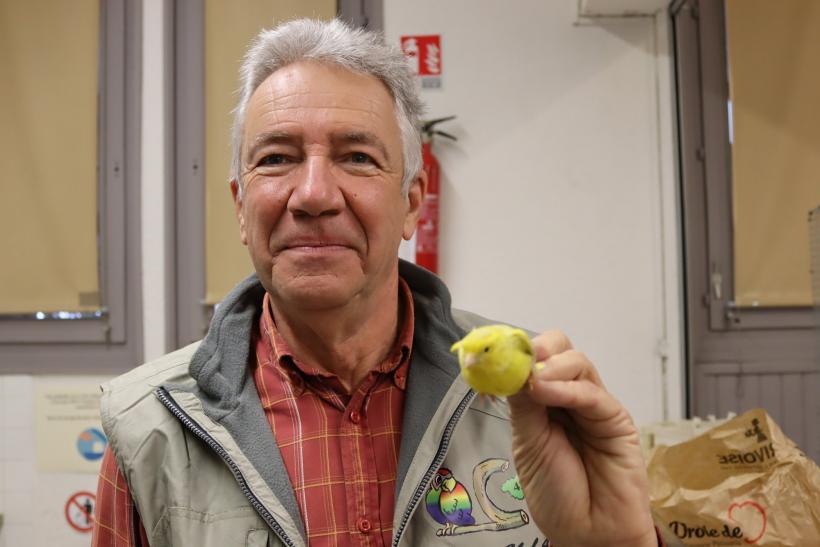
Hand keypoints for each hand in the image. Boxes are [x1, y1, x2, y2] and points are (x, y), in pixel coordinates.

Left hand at [507, 330, 655, 546]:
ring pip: (577, 363)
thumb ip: (522, 406)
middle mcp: (570, 398)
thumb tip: (512, 369)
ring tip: (533, 382)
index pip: (534, 360)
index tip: (497, 352)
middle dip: (538, 349)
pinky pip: (592, 393)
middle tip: (520, 359)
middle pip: (559, 350)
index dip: (518, 352)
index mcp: (543, 402)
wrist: (586, 532)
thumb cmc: (556, 494)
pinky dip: (567, 388)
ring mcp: (594, 406)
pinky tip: (547, 391)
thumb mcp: (526, 444)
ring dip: (551, 366)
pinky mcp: (616, 419)